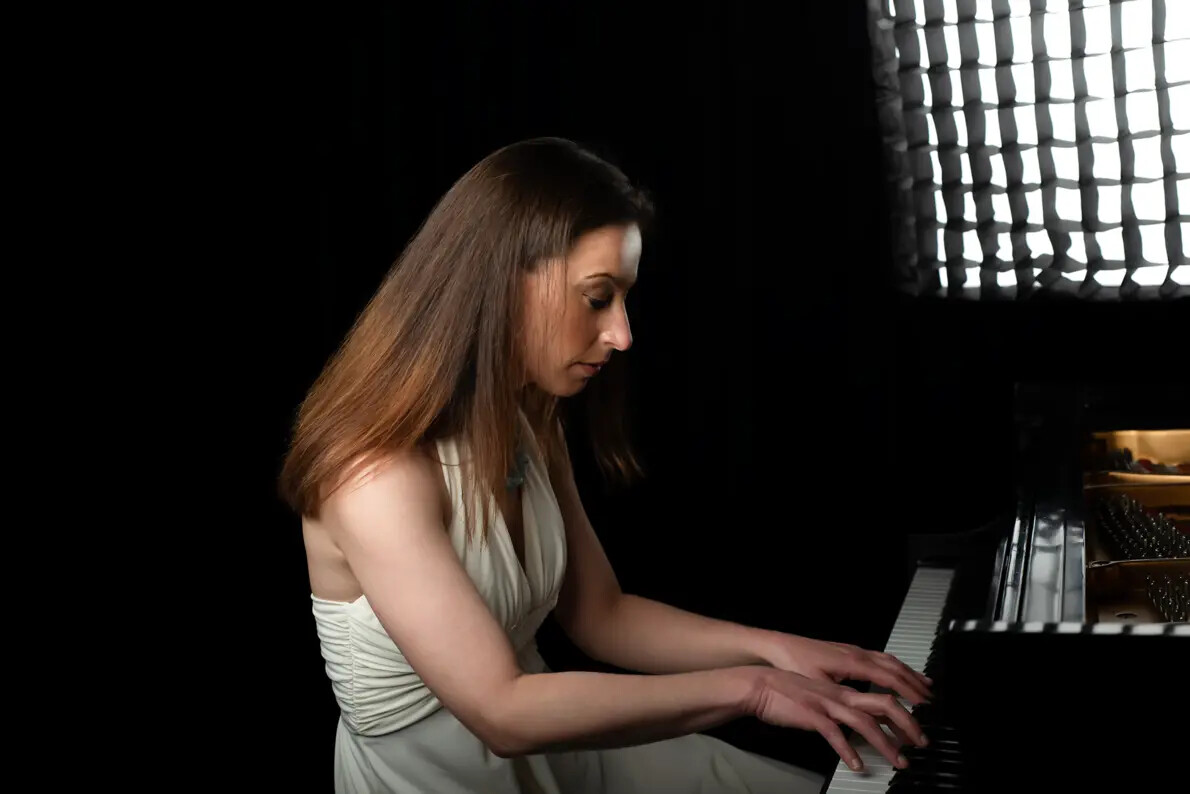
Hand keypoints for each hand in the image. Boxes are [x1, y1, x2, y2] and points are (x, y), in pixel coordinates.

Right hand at [743, 666, 926, 771]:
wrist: (760, 685)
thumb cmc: (788, 692)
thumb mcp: (821, 696)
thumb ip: (843, 707)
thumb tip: (863, 720)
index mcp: (844, 691)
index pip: (883, 699)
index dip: (906, 714)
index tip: (918, 731)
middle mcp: (841, 695)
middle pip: (884, 704)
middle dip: (907, 724)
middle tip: (921, 743)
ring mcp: (827, 704)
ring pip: (865, 721)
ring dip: (886, 743)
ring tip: (899, 761)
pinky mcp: (812, 715)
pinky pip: (834, 734)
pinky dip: (848, 751)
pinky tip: (857, 765)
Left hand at [762, 632, 932, 705]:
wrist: (778, 646)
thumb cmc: (794, 664)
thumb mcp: (817, 685)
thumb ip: (841, 697)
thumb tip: (860, 712)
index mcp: (852, 661)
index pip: (888, 676)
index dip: (908, 690)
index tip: (923, 702)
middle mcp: (857, 653)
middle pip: (894, 666)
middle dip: (914, 682)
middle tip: (931, 698)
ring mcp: (853, 650)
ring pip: (889, 660)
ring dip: (908, 672)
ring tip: (924, 685)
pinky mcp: (848, 651)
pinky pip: (879, 657)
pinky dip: (894, 666)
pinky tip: (897, 674)